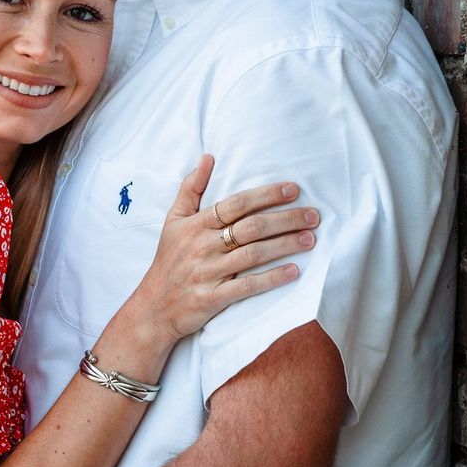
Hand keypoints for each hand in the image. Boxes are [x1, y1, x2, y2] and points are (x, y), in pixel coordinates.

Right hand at [121, 155, 317, 351]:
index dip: (266, 195)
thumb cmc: (168, 261)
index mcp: (196, 224)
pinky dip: (272, 278)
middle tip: (313, 216)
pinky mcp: (212, 298)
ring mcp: (208, 272)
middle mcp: (202, 246)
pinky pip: (247, 286)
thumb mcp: (173, 221)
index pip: (237, 203)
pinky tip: (294, 272)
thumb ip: (190, 188)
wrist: (152, 309)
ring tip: (310, 239)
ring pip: (253, 254)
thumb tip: (207, 157)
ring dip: (285, 245)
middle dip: (286, 219)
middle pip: (251, 227)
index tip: (293, 190)